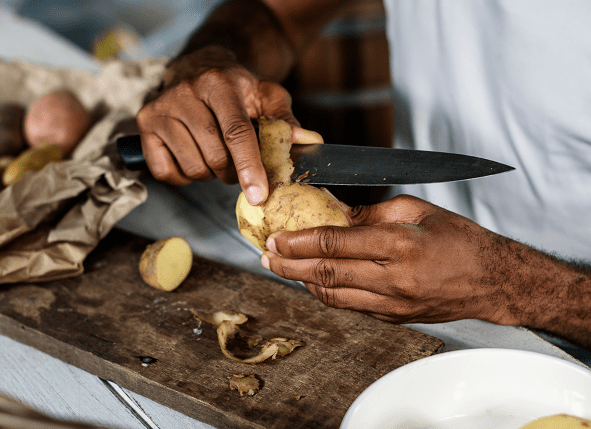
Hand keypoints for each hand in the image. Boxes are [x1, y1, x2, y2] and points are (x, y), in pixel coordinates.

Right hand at [136, 47, 297, 204]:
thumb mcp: (266, 96)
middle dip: (233, 171)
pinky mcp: (144, 127)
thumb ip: (286, 120)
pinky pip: (166, 172)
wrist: (198, 68)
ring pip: (193, 168)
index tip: (259, 194)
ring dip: (211, 174)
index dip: (249, 166)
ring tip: (216, 155)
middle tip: (238, 163)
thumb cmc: (237, 88)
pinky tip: (194, 157)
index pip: (235, 132)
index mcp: (218, 84)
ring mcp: (159, 110)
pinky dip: (185, 176)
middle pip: (215, 156)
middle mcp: (183, 93)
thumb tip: (310, 142)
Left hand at [262, 194, 522, 324]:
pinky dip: (327, 294)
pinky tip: (313, 282)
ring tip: (281, 269)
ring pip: (333, 296)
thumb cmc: (459, 240)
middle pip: (325, 274)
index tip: (276, 237)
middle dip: (289, 265)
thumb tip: (335, 213)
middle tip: (266, 256)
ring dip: (301, 282)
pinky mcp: (394, 317)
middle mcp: (393, 277)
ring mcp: (393, 303)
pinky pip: (350, 306)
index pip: (334, 244)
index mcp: (398, 244)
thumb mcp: (417, 210)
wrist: (491, 280)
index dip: (299, 241)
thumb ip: (371, 213)